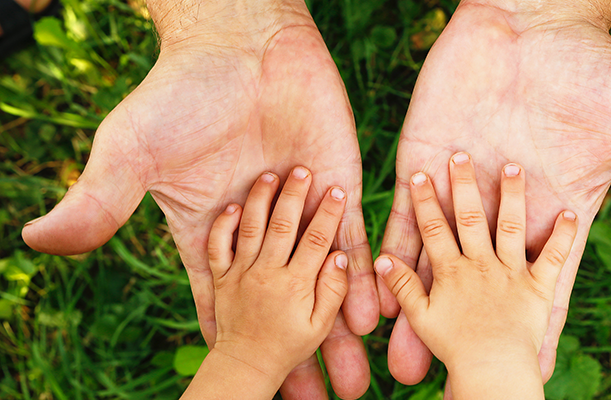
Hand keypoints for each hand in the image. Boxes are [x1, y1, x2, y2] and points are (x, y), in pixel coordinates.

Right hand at [21, 2, 375, 397]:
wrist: (240, 42)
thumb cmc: (181, 94)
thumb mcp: (133, 151)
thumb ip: (99, 200)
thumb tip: (37, 241)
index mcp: (214, 233)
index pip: (224, 304)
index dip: (233, 347)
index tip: (244, 393)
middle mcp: (262, 233)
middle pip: (280, 306)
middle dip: (297, 355)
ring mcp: (302, 213)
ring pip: (321, 283)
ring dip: (337, 331)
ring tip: (355, 381)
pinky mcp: (338, 188)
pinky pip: (351, 240)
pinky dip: (360, 278)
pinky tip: (373, 319)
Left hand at [381, 1, 610, 384]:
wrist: (530, 22)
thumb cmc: (590, 72)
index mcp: (553, 215)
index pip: (547, 285)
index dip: (540, 331)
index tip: (531, 377)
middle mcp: (502, 214)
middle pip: (482, 287)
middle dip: (464, 333)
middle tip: (442, 385)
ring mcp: (458, 191)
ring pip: (435, 261)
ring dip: (417, 307)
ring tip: (399, 357)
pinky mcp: (422, 163)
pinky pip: (402, 214)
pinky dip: (391, 250)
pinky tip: (374, 288)